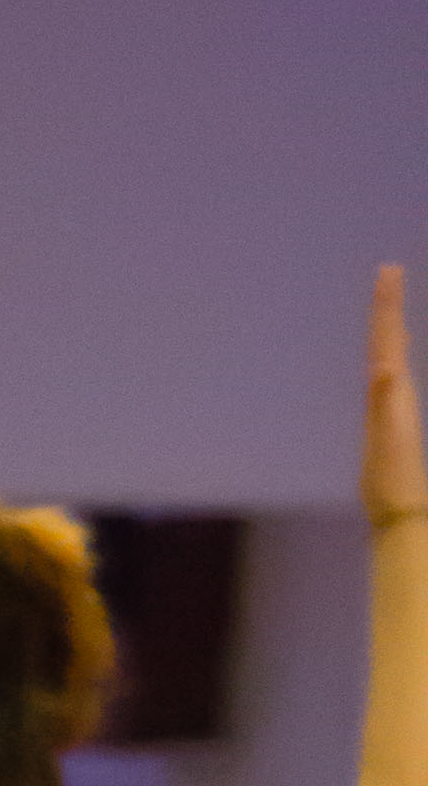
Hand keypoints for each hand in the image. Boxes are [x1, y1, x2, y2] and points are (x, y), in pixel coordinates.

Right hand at [365, 264, 425, 530]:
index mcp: (395, 391)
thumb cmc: (394, 480)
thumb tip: (382, 368)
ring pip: (393, 358)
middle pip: (391, 340)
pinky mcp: (388, 423)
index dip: (386, 305)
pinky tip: (388, 363)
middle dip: (388, 307)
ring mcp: (394, 408)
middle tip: (389, 273)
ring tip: (389, 309)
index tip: (388, 270)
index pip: (387, 339)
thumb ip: (384, 403)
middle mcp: (397, 393)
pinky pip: (387, 381)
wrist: (403, 515)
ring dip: (389, 330)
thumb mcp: (387, 439)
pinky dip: (388, 364)